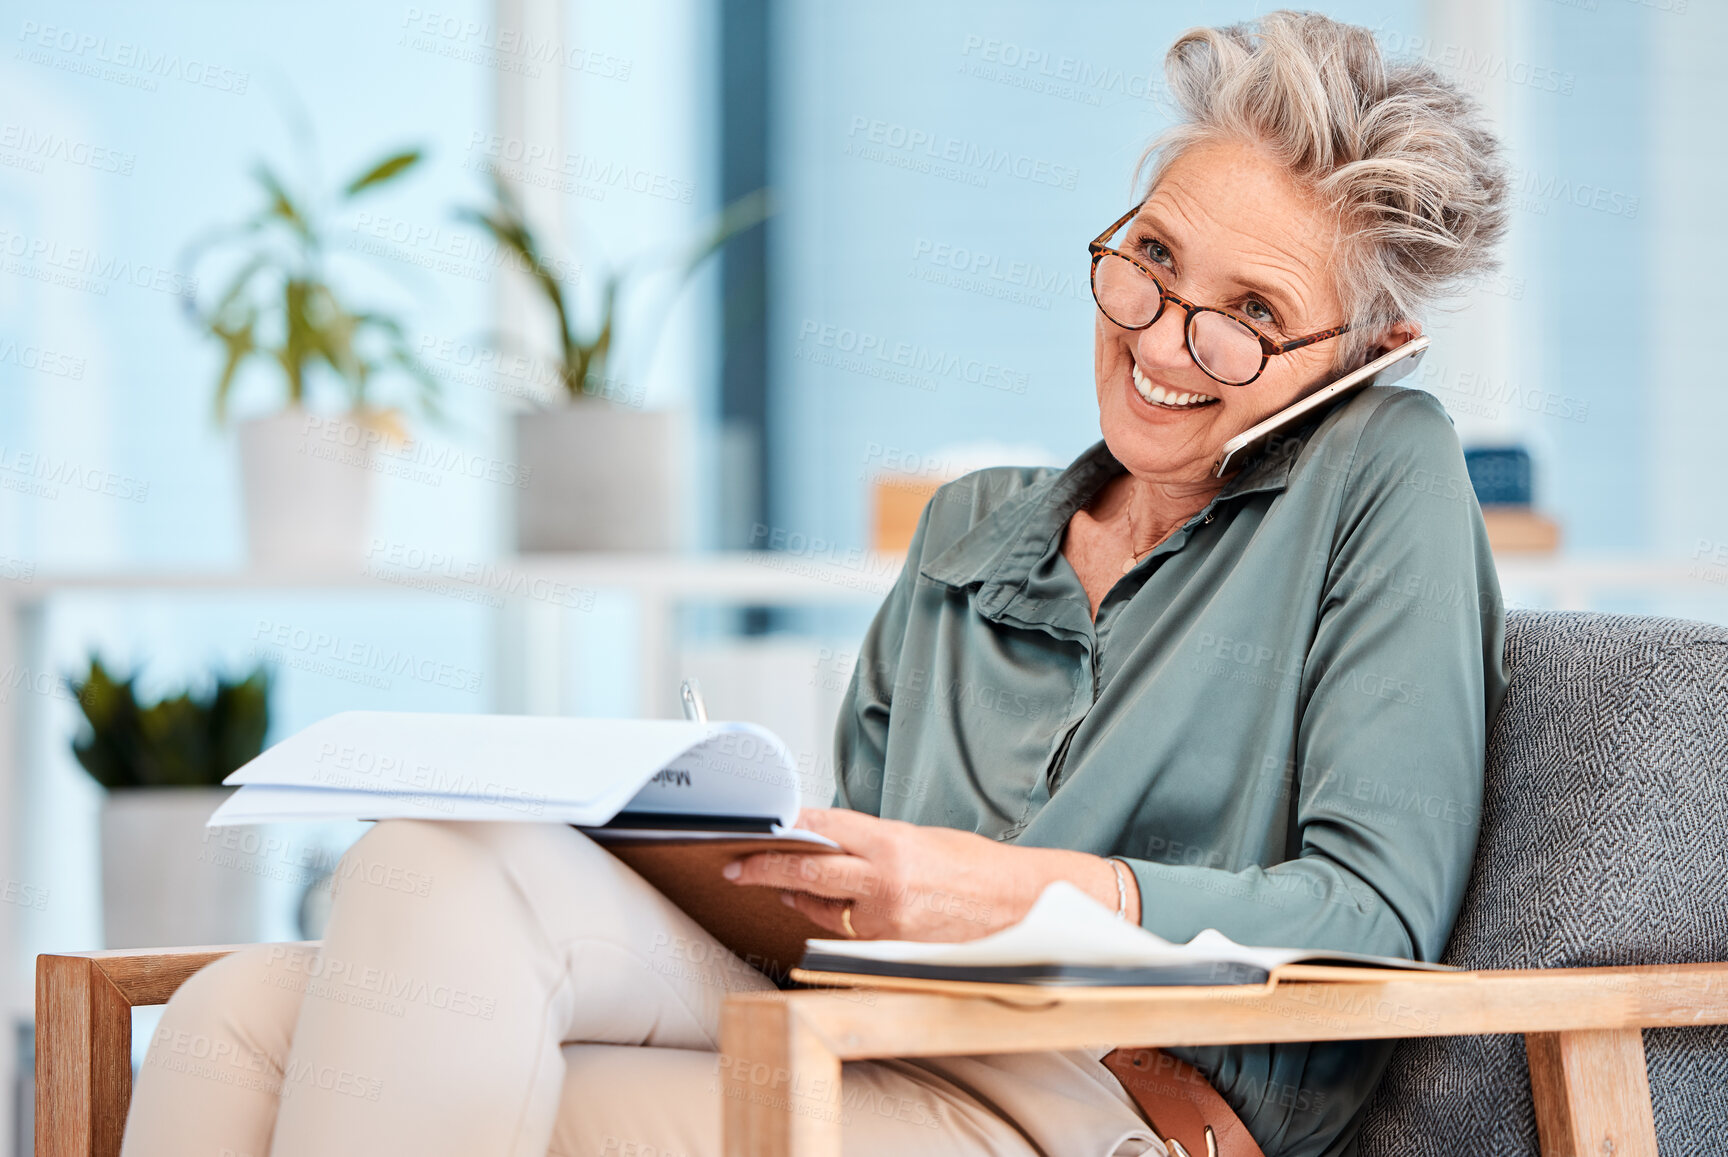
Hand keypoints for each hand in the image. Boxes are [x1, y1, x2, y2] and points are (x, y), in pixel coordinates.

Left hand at [721, 808, 1137, 940]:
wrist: (1023, 906)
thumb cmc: (978, 870)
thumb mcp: (923, 840)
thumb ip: (875, 843)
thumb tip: (831, 843)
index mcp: (892, 842)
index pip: (823, 827)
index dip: (785, 826)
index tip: (758, 825)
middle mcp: (884, 880)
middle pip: (807, 871)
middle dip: (765, 868)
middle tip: (736, 866)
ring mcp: (886, 919)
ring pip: (821, 907)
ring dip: (795, 896)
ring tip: (777, 886)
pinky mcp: (891, 947)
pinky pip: (846, 931)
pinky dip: (828, 918)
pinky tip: (817, 909)